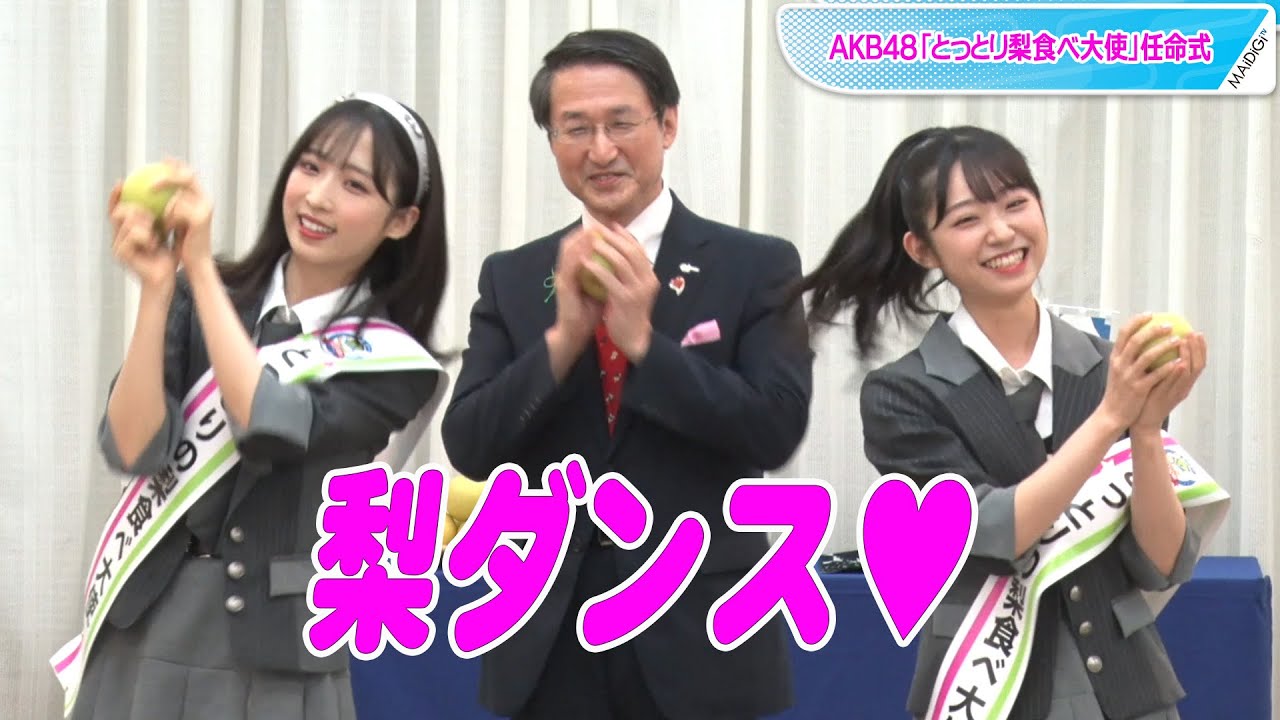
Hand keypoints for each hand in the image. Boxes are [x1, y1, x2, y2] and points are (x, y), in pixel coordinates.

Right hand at [108, 182, 179, 289]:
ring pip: (128, 221)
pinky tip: (153, 245)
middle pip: (119, 212)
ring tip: (155, 235)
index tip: (123, 181)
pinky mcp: (121, 254)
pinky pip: (133, 235)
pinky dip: (146, 237)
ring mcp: (116, 245)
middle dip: (136, 210)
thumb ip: (158, 216)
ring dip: (146, 226)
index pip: (117, 209)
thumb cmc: (167, 257)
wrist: (164, 280)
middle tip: (151, 217)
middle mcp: (117, 237)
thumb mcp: (164, 233)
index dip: (116, 195)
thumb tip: (166, 193)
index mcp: (125, 231)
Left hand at [152, 159, 214, 269]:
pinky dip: (169, 217)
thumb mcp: (175, 220)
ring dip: (166, 207)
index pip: (189, 174)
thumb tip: (152, 190)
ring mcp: (205, 208)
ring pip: (177, 196)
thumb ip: (170, 205)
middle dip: (170, 176)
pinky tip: (167, 226)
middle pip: (187, 177)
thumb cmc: (183, 242)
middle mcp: (206, 200)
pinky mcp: (200, 219)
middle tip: (151, 183)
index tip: (162, 160)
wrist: (196, 261)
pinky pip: (175, 210)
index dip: (178, 165)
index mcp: (201, 198)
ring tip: (163, 219)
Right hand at [550, 227, 604, 347]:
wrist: (576, 332)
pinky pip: (569, 268)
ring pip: (568, 251)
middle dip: (585, 232)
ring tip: (594, 231)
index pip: (581, 245)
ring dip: (580, 240)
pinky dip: (577, 257)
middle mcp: (567, 270)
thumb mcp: (602, 288)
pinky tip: (587, 251)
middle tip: (600, 223)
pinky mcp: (563, 286)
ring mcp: (563, 277)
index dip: (593, 234)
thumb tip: (626, 261)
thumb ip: (609, 274)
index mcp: (576, 269)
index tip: (608, 226)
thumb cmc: (590, 311)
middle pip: (572, 242)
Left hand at [586, 223, 658, 360]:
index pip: (639, 249)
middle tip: (599, 229)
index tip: (612, 226)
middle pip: (632, 251)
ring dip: (606, 249)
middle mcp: (648, 280)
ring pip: (622, 262)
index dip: (626, 235)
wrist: (634, 339)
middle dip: (614, 237)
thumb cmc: (630, 313)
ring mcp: (638, 290)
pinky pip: (610, 279)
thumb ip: (630, 274)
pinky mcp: (626, 300)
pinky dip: (598, 269)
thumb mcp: (635, 290)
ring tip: (592, 242)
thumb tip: (619, 254)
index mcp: (650, 276)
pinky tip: (586, 263)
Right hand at [1097, 313, 1186, 429]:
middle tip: (1169, 326)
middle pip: (1136, 341)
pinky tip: (1180, 361)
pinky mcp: (1138, 388)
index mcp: (1115, 357)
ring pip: (1147, 356)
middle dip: (1153, 330)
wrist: (1113, 413)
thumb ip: (1126, 355)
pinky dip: (1168, 367)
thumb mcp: (1118, 370)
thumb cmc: (1119, 390)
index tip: (1150, 314)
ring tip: (1178, 340)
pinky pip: (1155, 375)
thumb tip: (1140, 339)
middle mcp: (1120, 364)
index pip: (1123, 333)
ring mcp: (1129, 376)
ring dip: (1164, 347)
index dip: (1136, 321)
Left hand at [1132, 331, 1206, 432]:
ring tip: (1185, 341)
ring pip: (1188, 374)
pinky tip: (1177, 362)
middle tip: (1194, 333)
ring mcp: (1176, 394)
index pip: (1197, 363)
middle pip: (1198, 366)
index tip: (1197, 332)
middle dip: (1198, 349)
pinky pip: (1174, 385)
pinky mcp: (1166, 399)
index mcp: (1184, 383)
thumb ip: (1164, 366)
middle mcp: (1184, 388)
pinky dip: (1178, 373)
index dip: (1200, 348)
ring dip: (1188, 357)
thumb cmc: (1148, 398)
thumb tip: (1160, 344)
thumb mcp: (1159, 380)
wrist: (1142, 421)